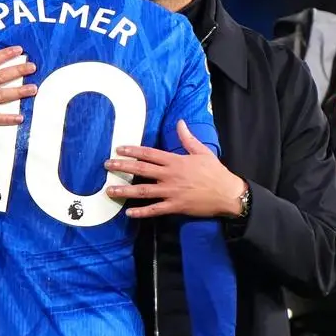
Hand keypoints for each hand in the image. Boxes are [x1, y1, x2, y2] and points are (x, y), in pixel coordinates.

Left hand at [103, 120, 245, 218]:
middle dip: (122, 167)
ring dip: (125, 190)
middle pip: (141, 170)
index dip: (132, 151)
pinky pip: (155, 210)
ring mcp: (171, 192)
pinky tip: (129, 213)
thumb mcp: (202, 151)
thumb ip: (187, 138)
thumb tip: (180, 122)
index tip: (119, 149)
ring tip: (110, 190)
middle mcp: (170, 175)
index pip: (149, 154)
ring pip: (143, 191)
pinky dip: (141, 212)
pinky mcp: (175, 206)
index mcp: (175, 161)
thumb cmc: (215, 172)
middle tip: (107, 165)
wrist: (227, 193)